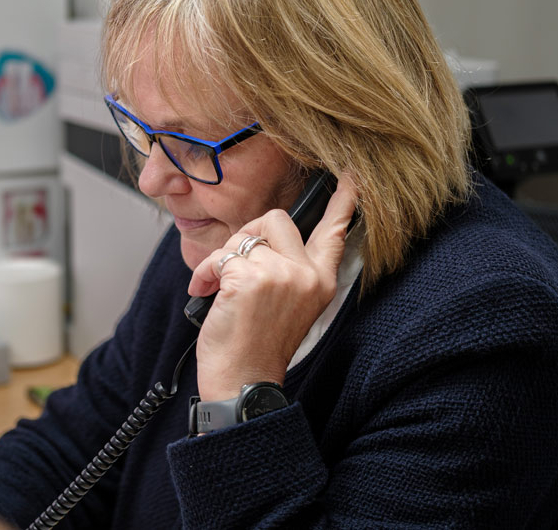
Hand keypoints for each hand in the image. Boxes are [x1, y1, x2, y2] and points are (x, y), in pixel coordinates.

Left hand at [188, 175, 358, 401]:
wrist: (243, 383)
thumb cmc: (258, 347)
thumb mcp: (289, 306)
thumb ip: (288, 270)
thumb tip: (264, 239)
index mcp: (321, 281)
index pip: (335, 233)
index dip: (343, 201)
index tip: (351, 174)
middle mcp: (307, 275)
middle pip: (276, 219)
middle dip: (247, 235)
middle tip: (234, 265)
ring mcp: (282, 275)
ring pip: (243, 237)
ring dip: (222, 259)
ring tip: (218, 288)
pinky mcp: (252, 278)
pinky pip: (220, 255)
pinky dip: (205, 273)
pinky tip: (207, 293)